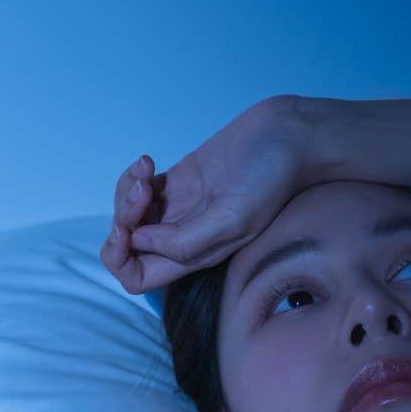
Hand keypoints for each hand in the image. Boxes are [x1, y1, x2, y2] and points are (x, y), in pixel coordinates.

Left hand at [102, 95, 314, 293]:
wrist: (290, 134)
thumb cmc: (271, 177)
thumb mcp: (234, 217)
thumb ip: (186, 241)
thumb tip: (139, 242)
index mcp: (197, 255)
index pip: (139, 277)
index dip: (122, 260)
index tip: (128, 229)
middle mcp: (186, 236)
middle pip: (128, 248)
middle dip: (120, 222)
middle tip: (140, 193)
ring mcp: (180, 208)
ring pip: (129, 215)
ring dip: (125, 193)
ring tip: (146, 171)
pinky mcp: (179, 181)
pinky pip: (137, 189)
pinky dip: (132, 176)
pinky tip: (149, 161)